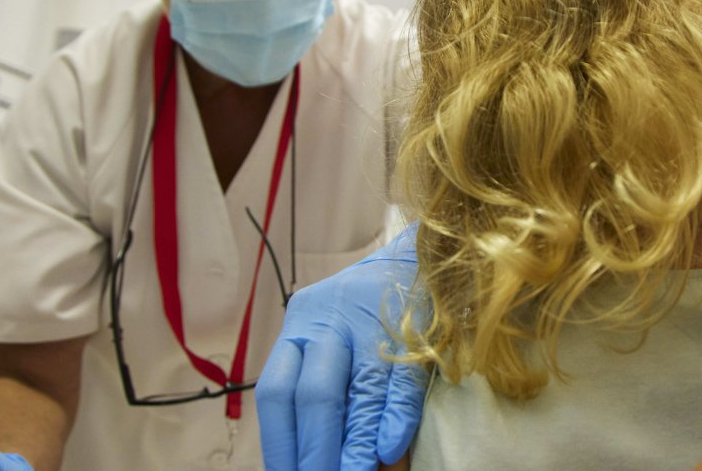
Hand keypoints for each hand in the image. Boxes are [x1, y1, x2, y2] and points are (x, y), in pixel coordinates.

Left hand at [257, 223, 428, 470]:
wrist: (423, 251)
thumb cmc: (371, 306)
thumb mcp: (335, 335)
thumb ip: (326, 390)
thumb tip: (321, 457)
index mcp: (302, 321)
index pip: (278, 392)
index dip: (280, 443)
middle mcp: (332, 320)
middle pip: (314, 395)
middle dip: (316, 451)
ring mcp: (377, 323)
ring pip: (360, 391)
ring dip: (357, 445)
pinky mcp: (418, 329)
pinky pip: (404, 379)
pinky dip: (395, 418)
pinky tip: (389, 451)